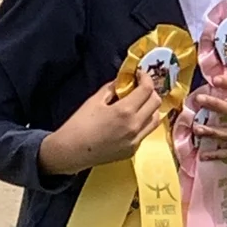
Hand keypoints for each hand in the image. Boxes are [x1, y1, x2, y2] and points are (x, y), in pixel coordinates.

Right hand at [39, 73, 162, 175]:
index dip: (146, 78)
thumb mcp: (94, 100)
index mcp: (125, 111)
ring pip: (156, 119)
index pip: (147, 89)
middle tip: (140, 87)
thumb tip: (124, 80)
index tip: (140, 74)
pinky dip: (144, 123)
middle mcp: (135, 126)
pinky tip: (132, 120)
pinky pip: (146, 133)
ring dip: (151, 108)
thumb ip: (112, 88)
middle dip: (151, 91)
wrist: (70, 152)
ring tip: (140, 103)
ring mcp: (136, 141)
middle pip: (156, 103)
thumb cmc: (79, 124)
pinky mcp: (133, 151)